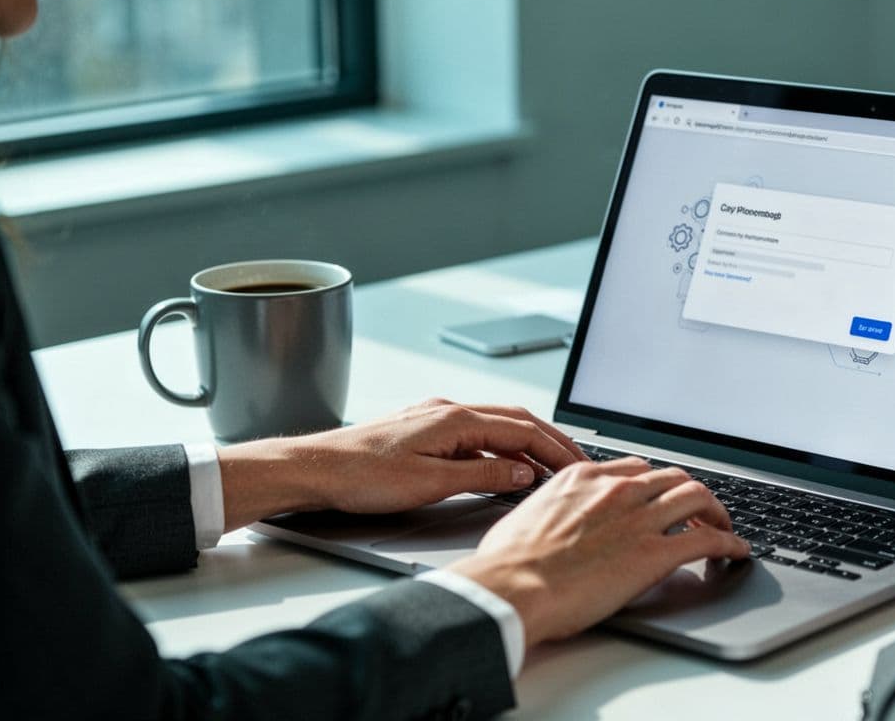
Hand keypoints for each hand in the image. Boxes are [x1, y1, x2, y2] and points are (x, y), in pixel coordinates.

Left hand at [216, 399, 587, 530]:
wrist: (313, 469)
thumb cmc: (360, 476)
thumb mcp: (430, 483)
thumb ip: (482, 477)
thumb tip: (522, 473)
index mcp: (455, 418)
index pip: (523, 428)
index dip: (556, 448)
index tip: (581, 465)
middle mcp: (448, 410)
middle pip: (516, 420)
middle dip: (551, 441)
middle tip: (578, 463)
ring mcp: (435, 418)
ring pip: (497, 426)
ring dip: (527, 444)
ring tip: (550, 467)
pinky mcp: (423, 430)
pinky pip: (476, 434)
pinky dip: (501, 448)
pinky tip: (505, 467)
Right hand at [449, 457, 750, 647]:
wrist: (511, 588)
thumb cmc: (507, 563)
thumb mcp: (528, 515)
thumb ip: (555, 509)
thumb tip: (555, 521)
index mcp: (584, 477)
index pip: (636, 468)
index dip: (656, 484)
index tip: (661, 496)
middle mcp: (617, 490)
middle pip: (674, 477)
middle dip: (691, 493)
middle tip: (700, 511)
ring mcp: (639, 519)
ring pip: (698, 497)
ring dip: (717, 512)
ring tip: (724, 528)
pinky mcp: (655, 554)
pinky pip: (708, 539)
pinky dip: (730, 542)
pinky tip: (737, 551)